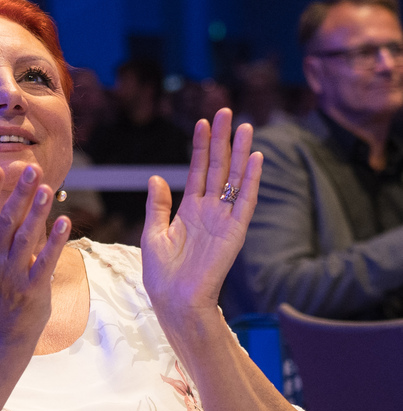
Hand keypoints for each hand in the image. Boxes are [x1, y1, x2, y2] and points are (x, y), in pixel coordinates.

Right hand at [0, 162, 72, 360]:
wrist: (2, 325)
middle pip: (6, 221)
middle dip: (18, 194)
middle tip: (32, 168)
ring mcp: (12, 273)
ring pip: (25, 238)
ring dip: (36, 213)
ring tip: (47, 189)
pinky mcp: (33, 287)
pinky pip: (45, 262)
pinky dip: (55, 242)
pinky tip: (65, 221)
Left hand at [142, 108, 262, 317]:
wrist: (174, 298)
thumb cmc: (162, 272)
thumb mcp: (153, 232)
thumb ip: (158, 204)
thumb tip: (156, 176)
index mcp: (190, 209)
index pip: (198, 170)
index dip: (201, 146)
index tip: (203, 122)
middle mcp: (210, 210)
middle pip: (218, 167)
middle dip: (222, 140)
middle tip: (226, 112)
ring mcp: (224, 218)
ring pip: (234, 179)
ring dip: (240, 153)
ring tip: (245, 126)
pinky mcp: (235, 231)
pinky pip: (246, 201)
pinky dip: (251, 180)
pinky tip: (255, 159)